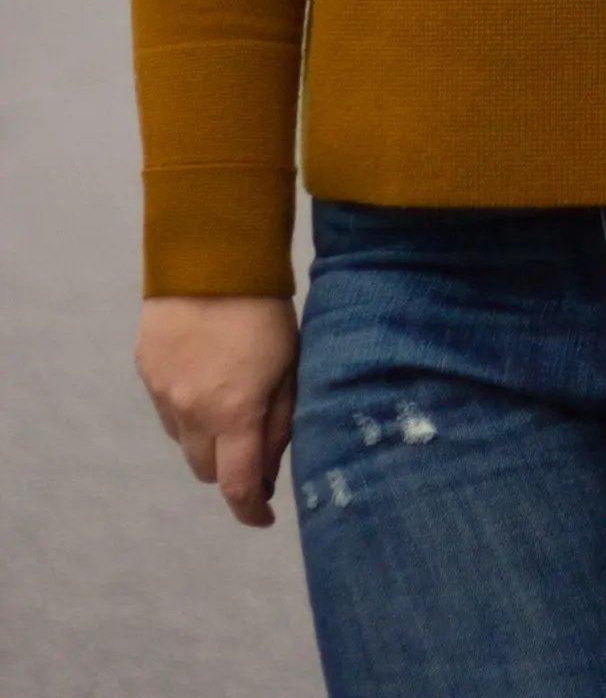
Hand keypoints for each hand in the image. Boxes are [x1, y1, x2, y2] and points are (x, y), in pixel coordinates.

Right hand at [135, 294, 298, 528]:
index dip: (251, 511)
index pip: (236, 487)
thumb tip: (267, 470)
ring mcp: (163, 393)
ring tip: (230, 405)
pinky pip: (166, 410)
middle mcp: (192, 412)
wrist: (211, 258)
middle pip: (206, 470)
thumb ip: (279, 423)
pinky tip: (206, 380)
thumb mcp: (289, 367)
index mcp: (234, 414)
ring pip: (183, 442)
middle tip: (252, 450)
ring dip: (206, 440)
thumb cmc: (265, 310)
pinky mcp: (146, 371)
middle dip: (229, 469)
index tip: (265, 515)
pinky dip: (186, 411)